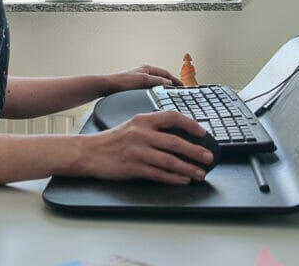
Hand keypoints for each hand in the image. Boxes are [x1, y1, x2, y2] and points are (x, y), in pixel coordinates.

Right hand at [80, 111, 211, 183]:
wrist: (89, 152)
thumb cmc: (112, 140)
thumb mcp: (132, 125)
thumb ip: (152, 126)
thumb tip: (178, 134)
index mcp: (143, 120)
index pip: (172, 117)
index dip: (191, 125)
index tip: (203, 133)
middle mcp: (141, 134)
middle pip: (175, 142)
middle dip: (196, 151)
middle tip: (209, 157)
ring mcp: (137, 152)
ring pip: (170, 161)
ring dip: (188, 168)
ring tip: (200, 173)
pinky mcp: (133, 168)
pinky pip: (158, 174)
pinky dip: (173, 179)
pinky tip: (183, 180)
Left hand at [104, 64, 182, 93]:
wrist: (107, 86)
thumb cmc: (122, 82)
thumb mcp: (143, 81)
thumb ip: (157, 81)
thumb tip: (169, 82)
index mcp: (147, 69)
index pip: (166, 73)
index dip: (175, 80)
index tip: (182, 86)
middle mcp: (143, 72)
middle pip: (161, 77)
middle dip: (170, 82)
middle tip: (178, 90)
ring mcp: (138, 79)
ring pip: (155, 83)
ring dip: (163, 87)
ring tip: (169, 95)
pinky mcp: (133, 86)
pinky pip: (149, 88)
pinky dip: (155, 91)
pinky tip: (155, 98)